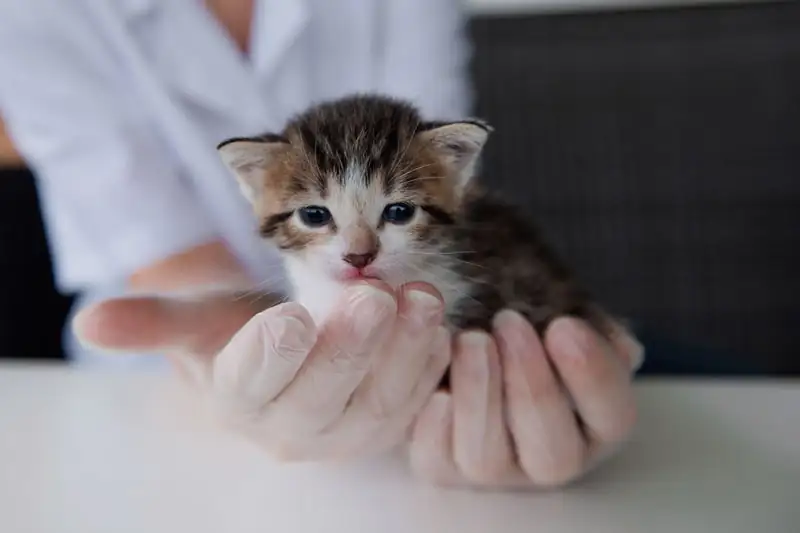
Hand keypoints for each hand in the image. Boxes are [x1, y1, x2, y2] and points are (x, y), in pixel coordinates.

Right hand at [73, 282, 450, 460]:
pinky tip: (441, 320)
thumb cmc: (239, 334)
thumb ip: (155, 322)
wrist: (289, 354)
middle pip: (323, 397)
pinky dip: (431, 362)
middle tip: (371, 297)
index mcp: (240, 402)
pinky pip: (418, 398)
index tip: (286, 317)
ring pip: (380, 401)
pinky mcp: (390, 421)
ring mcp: (348, 431)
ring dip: (405, 350)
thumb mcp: (199, 323)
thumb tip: (89, 322)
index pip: (251, 385)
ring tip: (421, 297)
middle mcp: (294, 429)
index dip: (268, 356)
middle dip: (349, 349)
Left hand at [408, 310, 642, 487]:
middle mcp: (547, 454)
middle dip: (532, 387)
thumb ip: (582, 316)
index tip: (564, 326)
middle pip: (553, 453)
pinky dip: (433, 423)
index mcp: (593, 419)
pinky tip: (436, 384)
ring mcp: (493, 466)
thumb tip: (615, 346)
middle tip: (509, 322)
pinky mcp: (441, 464)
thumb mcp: (554, 299)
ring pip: (488, 461)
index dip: (593, 377)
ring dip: (479, 397)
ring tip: (470, 340)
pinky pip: (435, 460)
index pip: (611, 414)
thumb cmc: (515, 306)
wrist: (457, 308)